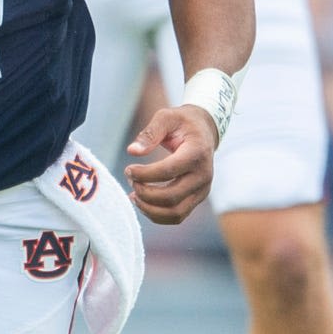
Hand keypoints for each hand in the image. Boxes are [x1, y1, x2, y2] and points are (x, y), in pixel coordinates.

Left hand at [124, 104, 217, 223]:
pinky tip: (142, 202)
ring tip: (133, 195)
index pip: (168, 171)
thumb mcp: (166, 117)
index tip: (128, 170)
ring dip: (149, 209)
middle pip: (171, 197)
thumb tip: (132, 151)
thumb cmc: (182, 123)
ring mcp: (202, 190)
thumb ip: (150, 133)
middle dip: (145, 193)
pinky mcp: (197, 198)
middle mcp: (203, 175)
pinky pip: (177, 216)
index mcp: (197, 153)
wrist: (204, 131)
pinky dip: (157, 214)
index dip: (144, 174)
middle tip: (130, 180)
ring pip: (175, 213)